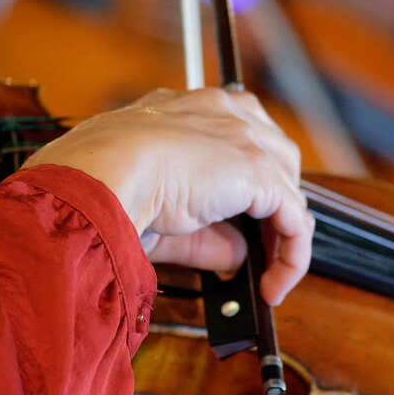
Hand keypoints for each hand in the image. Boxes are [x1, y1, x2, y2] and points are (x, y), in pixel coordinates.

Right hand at [24, 87, 311, 303]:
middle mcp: (221, 114)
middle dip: (274, 201)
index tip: (239, 218)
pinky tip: (273, 285)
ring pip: (289, 186)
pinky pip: (295, 220)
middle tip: (260, 247)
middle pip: (275, 155)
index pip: (237, 133)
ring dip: (284, 231)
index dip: (247, 178)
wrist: (98, 173)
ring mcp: (243, 139)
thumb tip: (237, 254)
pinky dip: (291, 257)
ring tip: (269, 271)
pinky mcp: (258, 172)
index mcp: (187, 109)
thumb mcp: (159, 210)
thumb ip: (205, 233)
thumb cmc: (101, 183)